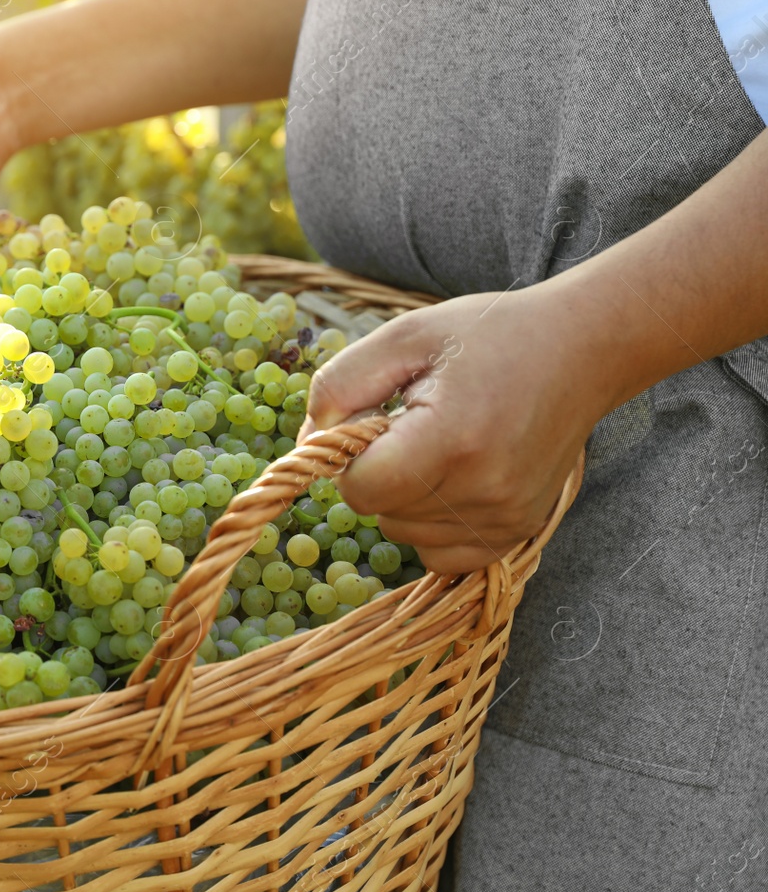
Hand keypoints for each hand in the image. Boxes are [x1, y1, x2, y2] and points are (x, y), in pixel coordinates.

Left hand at [297, 287, 602, 572]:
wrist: (583, 349)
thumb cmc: (489, 335)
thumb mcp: (403, 337)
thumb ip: (340, 387)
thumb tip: (307, 444)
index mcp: (451, 439)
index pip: (359, 488)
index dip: (350, 455)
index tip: (377, 419)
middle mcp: (483, 490)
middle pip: (381, 512)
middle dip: (379, 470)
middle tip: (415, 423)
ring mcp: (506, 518)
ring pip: (407, 534)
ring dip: (404, 498)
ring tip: (441, 444)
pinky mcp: (520, 531)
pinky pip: (443, 555)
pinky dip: (432, 525)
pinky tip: (451, 480)